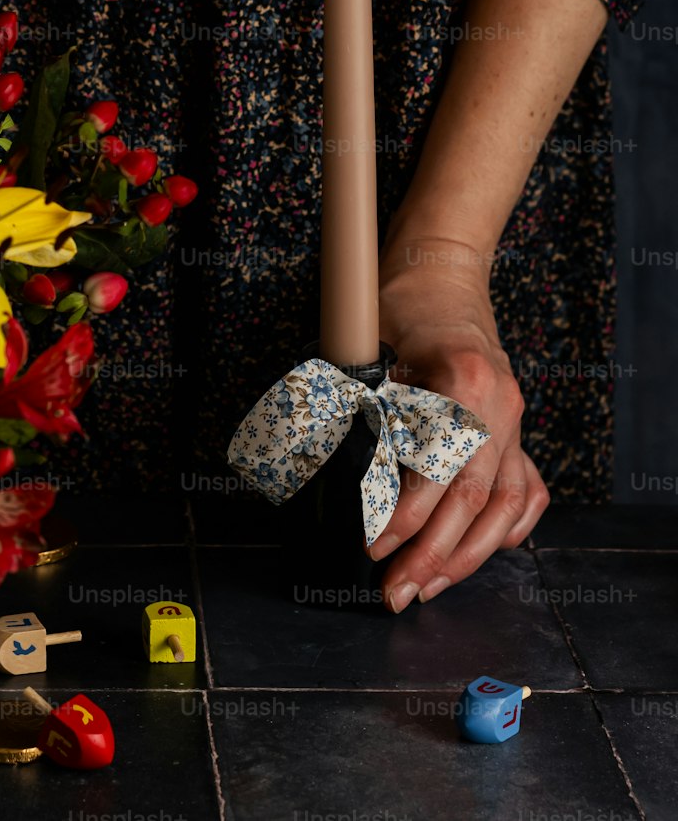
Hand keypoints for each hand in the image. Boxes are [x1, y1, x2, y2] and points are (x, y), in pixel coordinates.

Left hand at [370, 237, 549, 610]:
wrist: (440, 267)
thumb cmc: (399, 300)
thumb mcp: (367, 346)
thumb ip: (356, 407)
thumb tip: (333, 474)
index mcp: (464, 380)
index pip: (441, 468)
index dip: (406, 515)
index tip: (374, 546)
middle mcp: (499, 404)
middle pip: (474, 499)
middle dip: (432, 556)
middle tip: (394, 592)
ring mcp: (514, 418)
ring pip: (504, 506)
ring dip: (466, 557)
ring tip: (426, 587)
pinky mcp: (514, 427)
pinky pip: (525, 490)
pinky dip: (507, 529)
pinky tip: (479, 552)